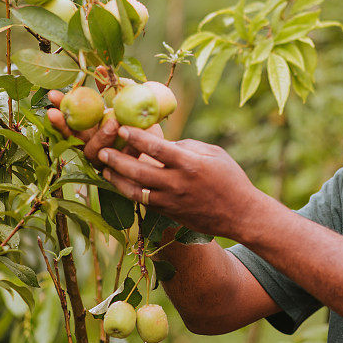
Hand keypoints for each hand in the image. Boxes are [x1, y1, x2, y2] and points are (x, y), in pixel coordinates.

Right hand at [46, 67, 162, 168]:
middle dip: (66, 125)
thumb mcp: (127, 103)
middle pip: (72, 139)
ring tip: (114, 122)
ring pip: (95, 152)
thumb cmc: (139, 124)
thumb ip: (113, 89)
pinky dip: (128, 147)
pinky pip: (121, 160)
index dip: (59, 109)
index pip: (67, 121)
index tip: (53, 94)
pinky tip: (136, 137)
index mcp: (88, 132)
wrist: (161, 151)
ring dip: (101, 136)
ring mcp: (104, 162)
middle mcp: (91, 147)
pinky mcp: (120, 172)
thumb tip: (101, 68)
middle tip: (66, 111)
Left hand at [97, 126, 264, 238]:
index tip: (122, 128)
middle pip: (138, 171)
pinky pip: (143, 202)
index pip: (156, 148)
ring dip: (116, 179)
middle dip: (116, 160)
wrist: (240, 214)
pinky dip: (130, 192)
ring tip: (104, 169)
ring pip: (135, 191)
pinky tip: (121, 184)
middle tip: (101, 150)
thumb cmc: (231, 179)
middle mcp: (177, 184)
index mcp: (190, 164)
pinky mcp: (170, 214)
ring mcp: (171, 201)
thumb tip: (163, 143)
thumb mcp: (214, 153)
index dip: (136, 137)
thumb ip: (187, 146)